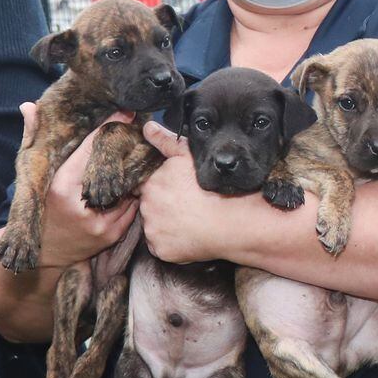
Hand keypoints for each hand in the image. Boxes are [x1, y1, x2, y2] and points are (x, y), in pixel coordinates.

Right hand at [29, 104, 137, 267]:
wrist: (43, 254)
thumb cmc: (38, 207)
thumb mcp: (31, 174)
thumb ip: (31, 138)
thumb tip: (28, 105)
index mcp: (61, 186)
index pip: (92, 150)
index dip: (110, 128)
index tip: (125, 112)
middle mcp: (82, 205)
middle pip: (116, 168)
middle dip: (127, 150)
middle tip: (136, 133)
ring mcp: (99, 222)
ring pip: (128, 187)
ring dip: (132, 173)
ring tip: (139, 156)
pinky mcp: (112, 235)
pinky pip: (132, 206)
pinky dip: (132, 194)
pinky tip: (132, 183)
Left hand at [137, 120, 233, 264]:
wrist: (231, 221)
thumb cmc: (213, 188)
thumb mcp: (189, 157)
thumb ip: (165, 142)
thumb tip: (147, 127)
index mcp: (151, 184)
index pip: (146, 186)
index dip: (161, 188)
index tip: (176, 191)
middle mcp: (146, 207)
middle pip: (149, 206)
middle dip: (162, 206)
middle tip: (185, 206)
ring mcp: (152, 230)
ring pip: (154, 227)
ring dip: (165, 225)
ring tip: (188, 221)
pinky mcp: (160, 250)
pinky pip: (161, 246)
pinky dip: (170, 243)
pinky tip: (187, 236)